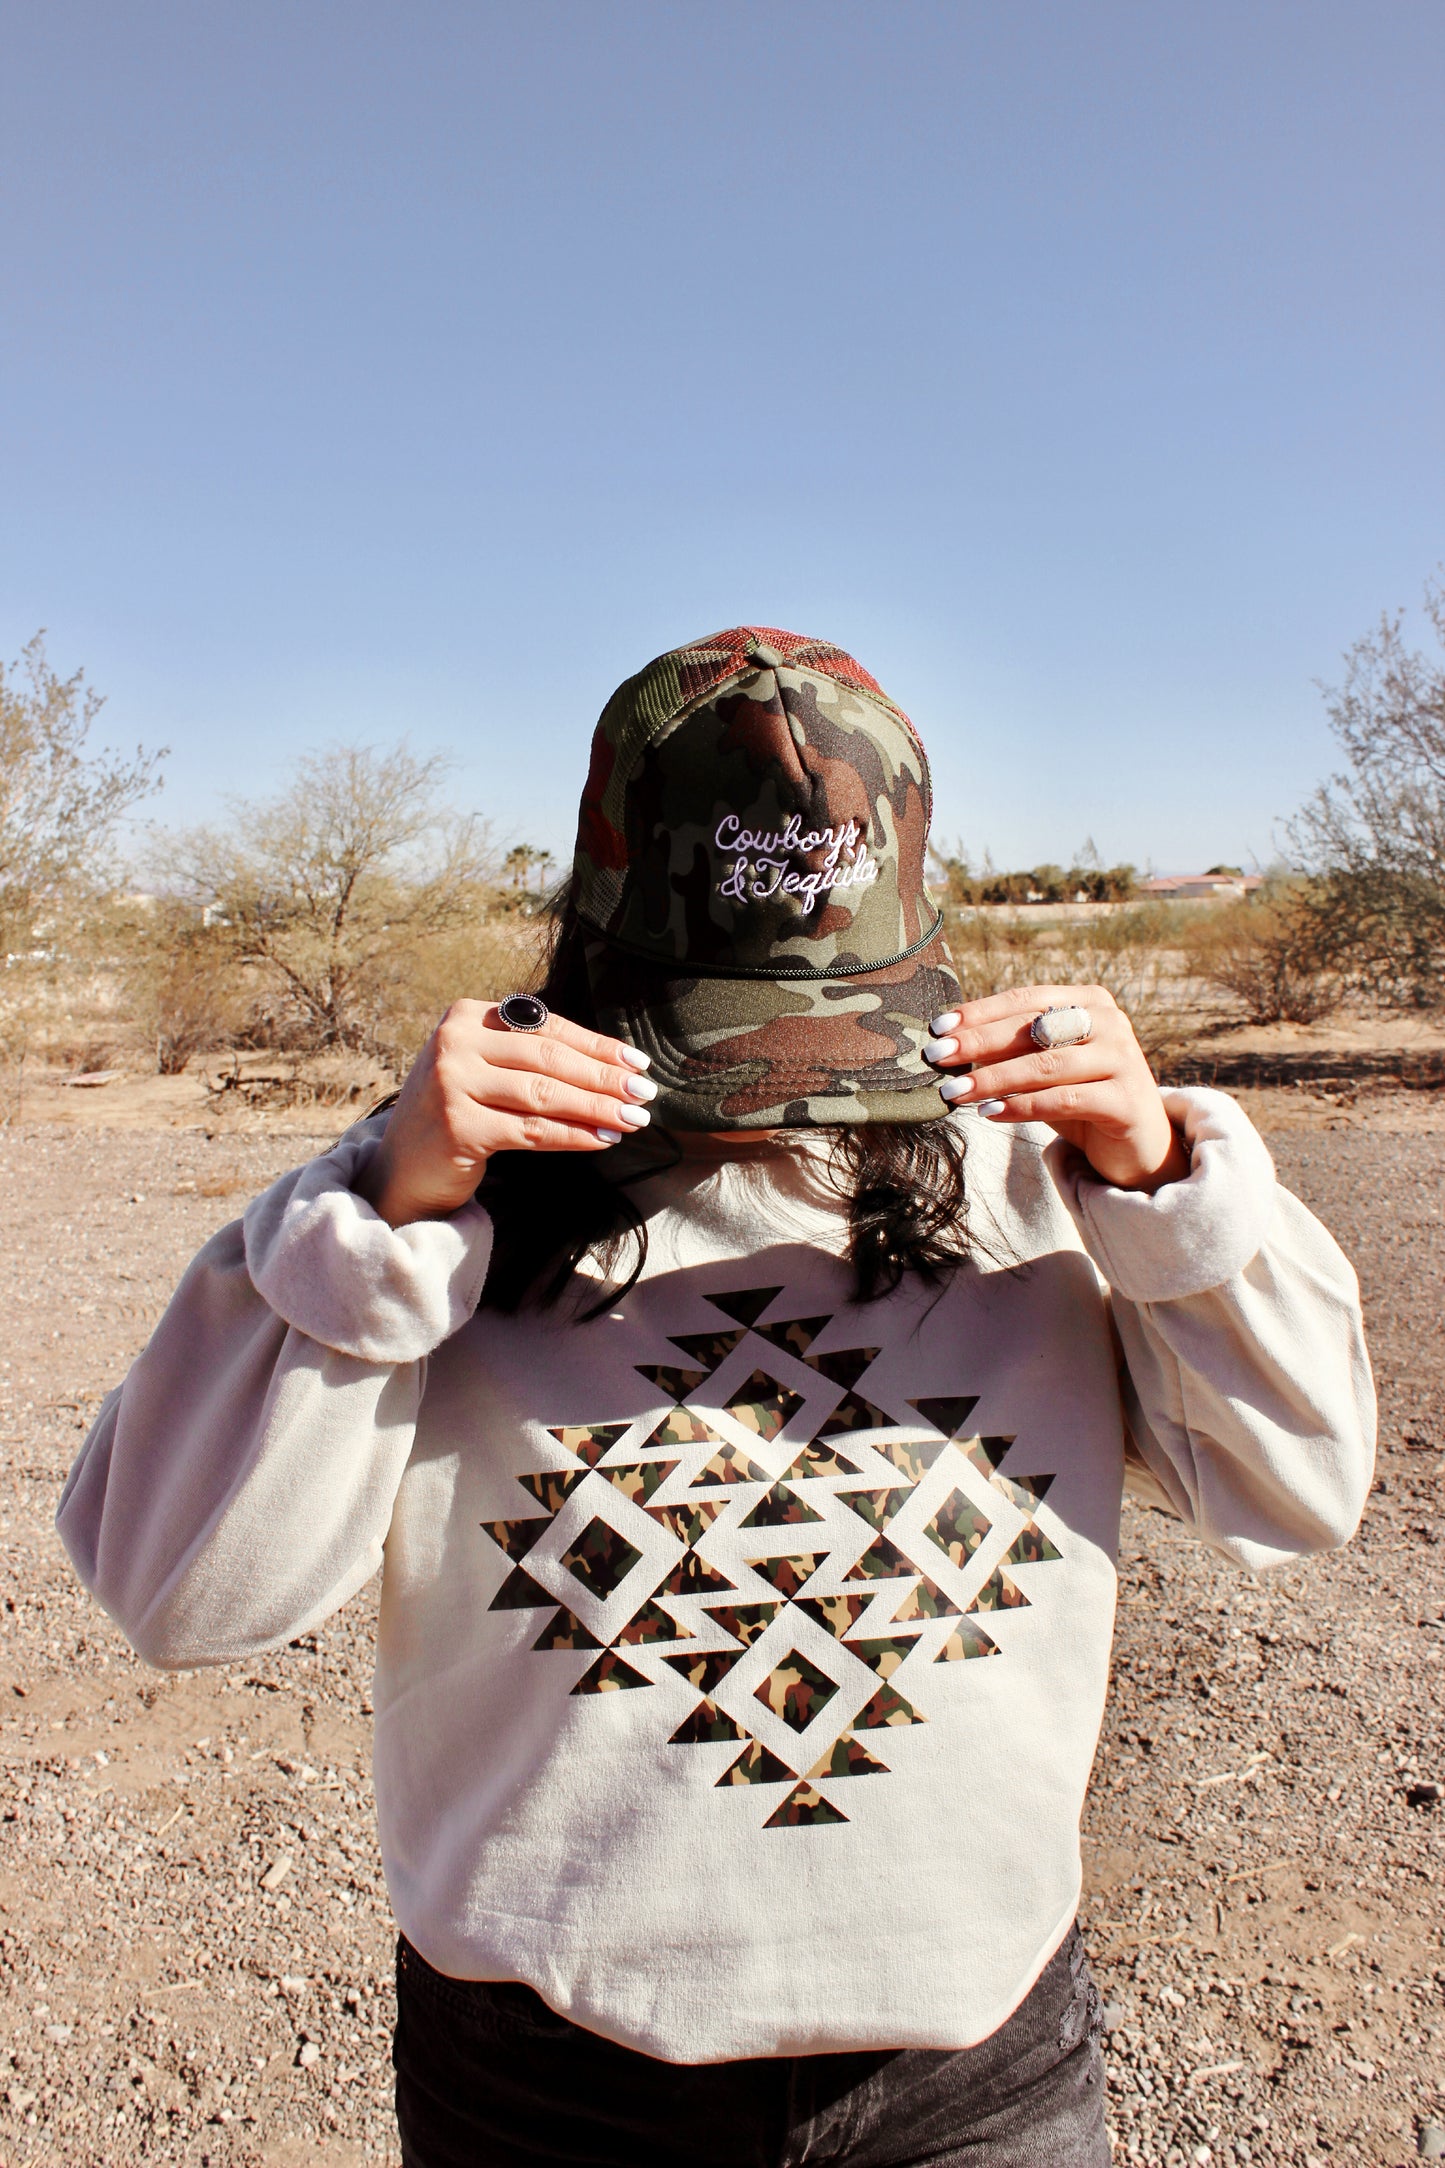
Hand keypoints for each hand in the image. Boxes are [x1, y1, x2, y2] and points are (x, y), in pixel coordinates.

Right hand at [355, 1000, 656, 1226]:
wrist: (400, 1168)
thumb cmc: (454, 1114)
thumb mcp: (482, 1069)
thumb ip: (526, 1056)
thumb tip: (611, 1066)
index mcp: (465, 1016)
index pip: (545, 1028)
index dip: (596, 1045)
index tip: (636, 1062)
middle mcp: (454, 1043)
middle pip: (548, 1058)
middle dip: (604, 1077)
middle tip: (645, 1092)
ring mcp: (452, 1084)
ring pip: (544, 1095)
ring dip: (597, 1108)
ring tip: (633, 1119)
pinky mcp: (457, 1127)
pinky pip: (531, 1131)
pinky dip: (573, 1135)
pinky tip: (602, 1139)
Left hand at [924, 985, 1188, 1192]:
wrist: (1137, 1149)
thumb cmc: (1080, 1100)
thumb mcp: (1043, 1070)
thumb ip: (1010, 1052)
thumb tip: (950, 1044)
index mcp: (1089, 1002)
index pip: (1026, 999)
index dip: (980, 1012)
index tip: (937, 1027)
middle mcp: (1110, 1022)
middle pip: (1033, 1027)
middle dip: (978, 1041)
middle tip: (935, 1056)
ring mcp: (1123, 1058)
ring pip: (1045, 1065)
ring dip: (993, 1078)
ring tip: (953, 1092)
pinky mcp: (1127, 1100)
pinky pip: (1064, 1099)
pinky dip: (1021, 1106)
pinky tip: (989, 1113)